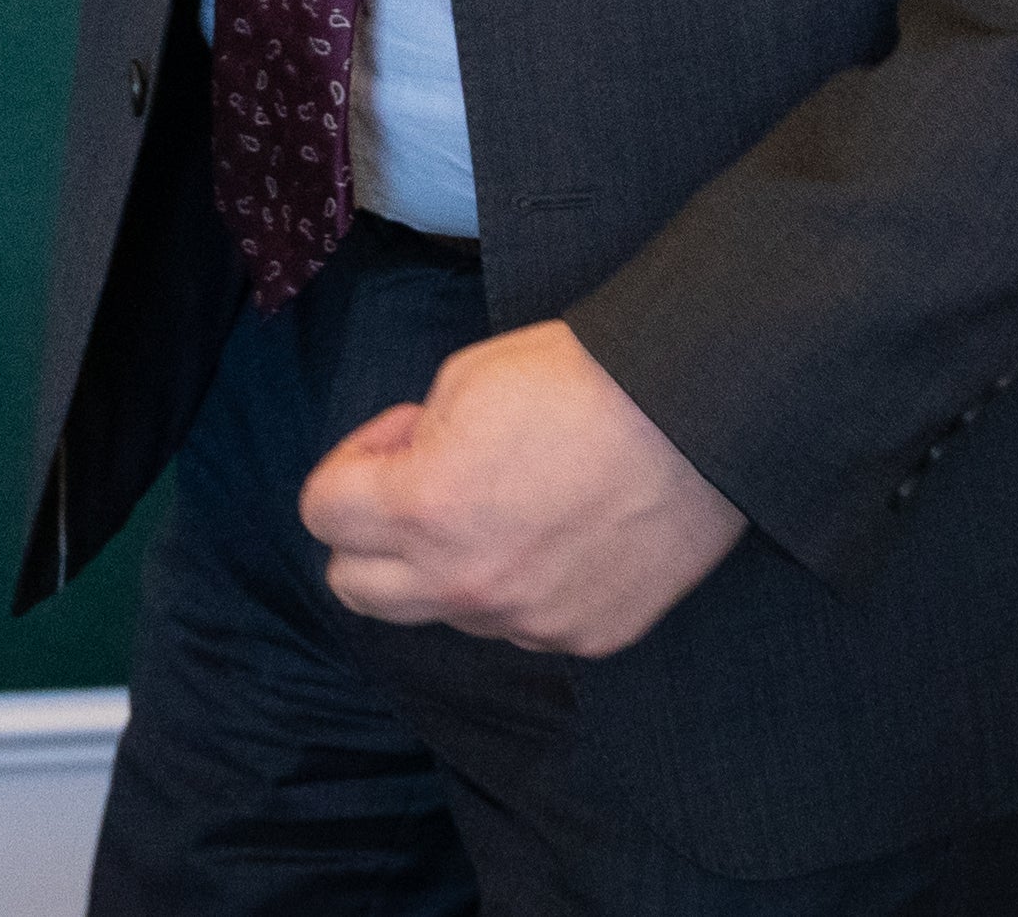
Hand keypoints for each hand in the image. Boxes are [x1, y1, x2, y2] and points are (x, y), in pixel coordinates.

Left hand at [298, 321, 747, 656]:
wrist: (695, 414)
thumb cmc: (578, 381)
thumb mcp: (462, 380)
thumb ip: (411, 441)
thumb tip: (403, 472)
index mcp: (423, 510)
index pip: (321, 513)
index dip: (352, 463)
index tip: (399, 441)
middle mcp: (467, 583)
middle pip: (356, 590)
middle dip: (367, 537)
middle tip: (412, 491)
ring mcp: (529, 620)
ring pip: (441, 611)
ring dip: (447, 565)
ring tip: (504, 505)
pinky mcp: (585, 637)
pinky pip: (519, 624)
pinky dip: (520, 587)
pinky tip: (559, 533)